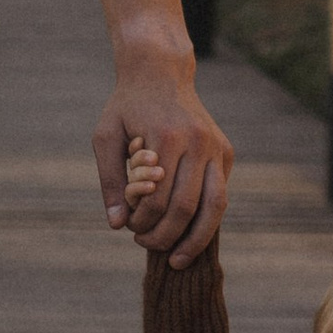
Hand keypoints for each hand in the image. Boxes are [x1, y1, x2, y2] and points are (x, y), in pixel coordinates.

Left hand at [103, 56, 231, 262]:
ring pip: (215, 206)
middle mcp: (198, 142)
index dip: (142, 223)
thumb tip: (116, 225)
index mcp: (167, 137)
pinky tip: (190, 234)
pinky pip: (220, 194)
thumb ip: (110, 181)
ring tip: (179, 260)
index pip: (157, 199)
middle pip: (185, 208)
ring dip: (197, 239)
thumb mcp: (106, 137)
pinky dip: (207, 219)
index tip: (129, 229)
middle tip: (146, 245)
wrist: (160, 73)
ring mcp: (216, 147)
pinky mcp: (226, 152)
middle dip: (165, 236)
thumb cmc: (127, 107)